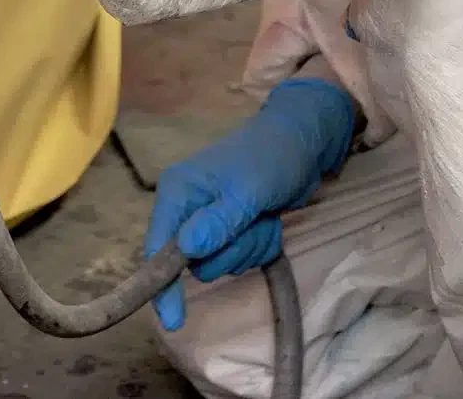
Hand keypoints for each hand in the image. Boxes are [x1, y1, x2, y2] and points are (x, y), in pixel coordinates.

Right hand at [143, 78, 356, 330]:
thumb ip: (217, 224)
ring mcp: (210, 220)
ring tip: (263, 217)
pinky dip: (258, 245)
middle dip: (229, 251)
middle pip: (195, 262)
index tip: (172, 320)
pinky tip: (268, 221)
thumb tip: (185, 251)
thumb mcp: (247, 192)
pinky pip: (239, 258)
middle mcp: (187, 208)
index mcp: (178, 192)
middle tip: (251, 223)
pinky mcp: (231, 229)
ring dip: (248, 247)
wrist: (303, 143)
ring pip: (220, 263)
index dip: (162, 284)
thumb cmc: (270, 159)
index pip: (159, 247)